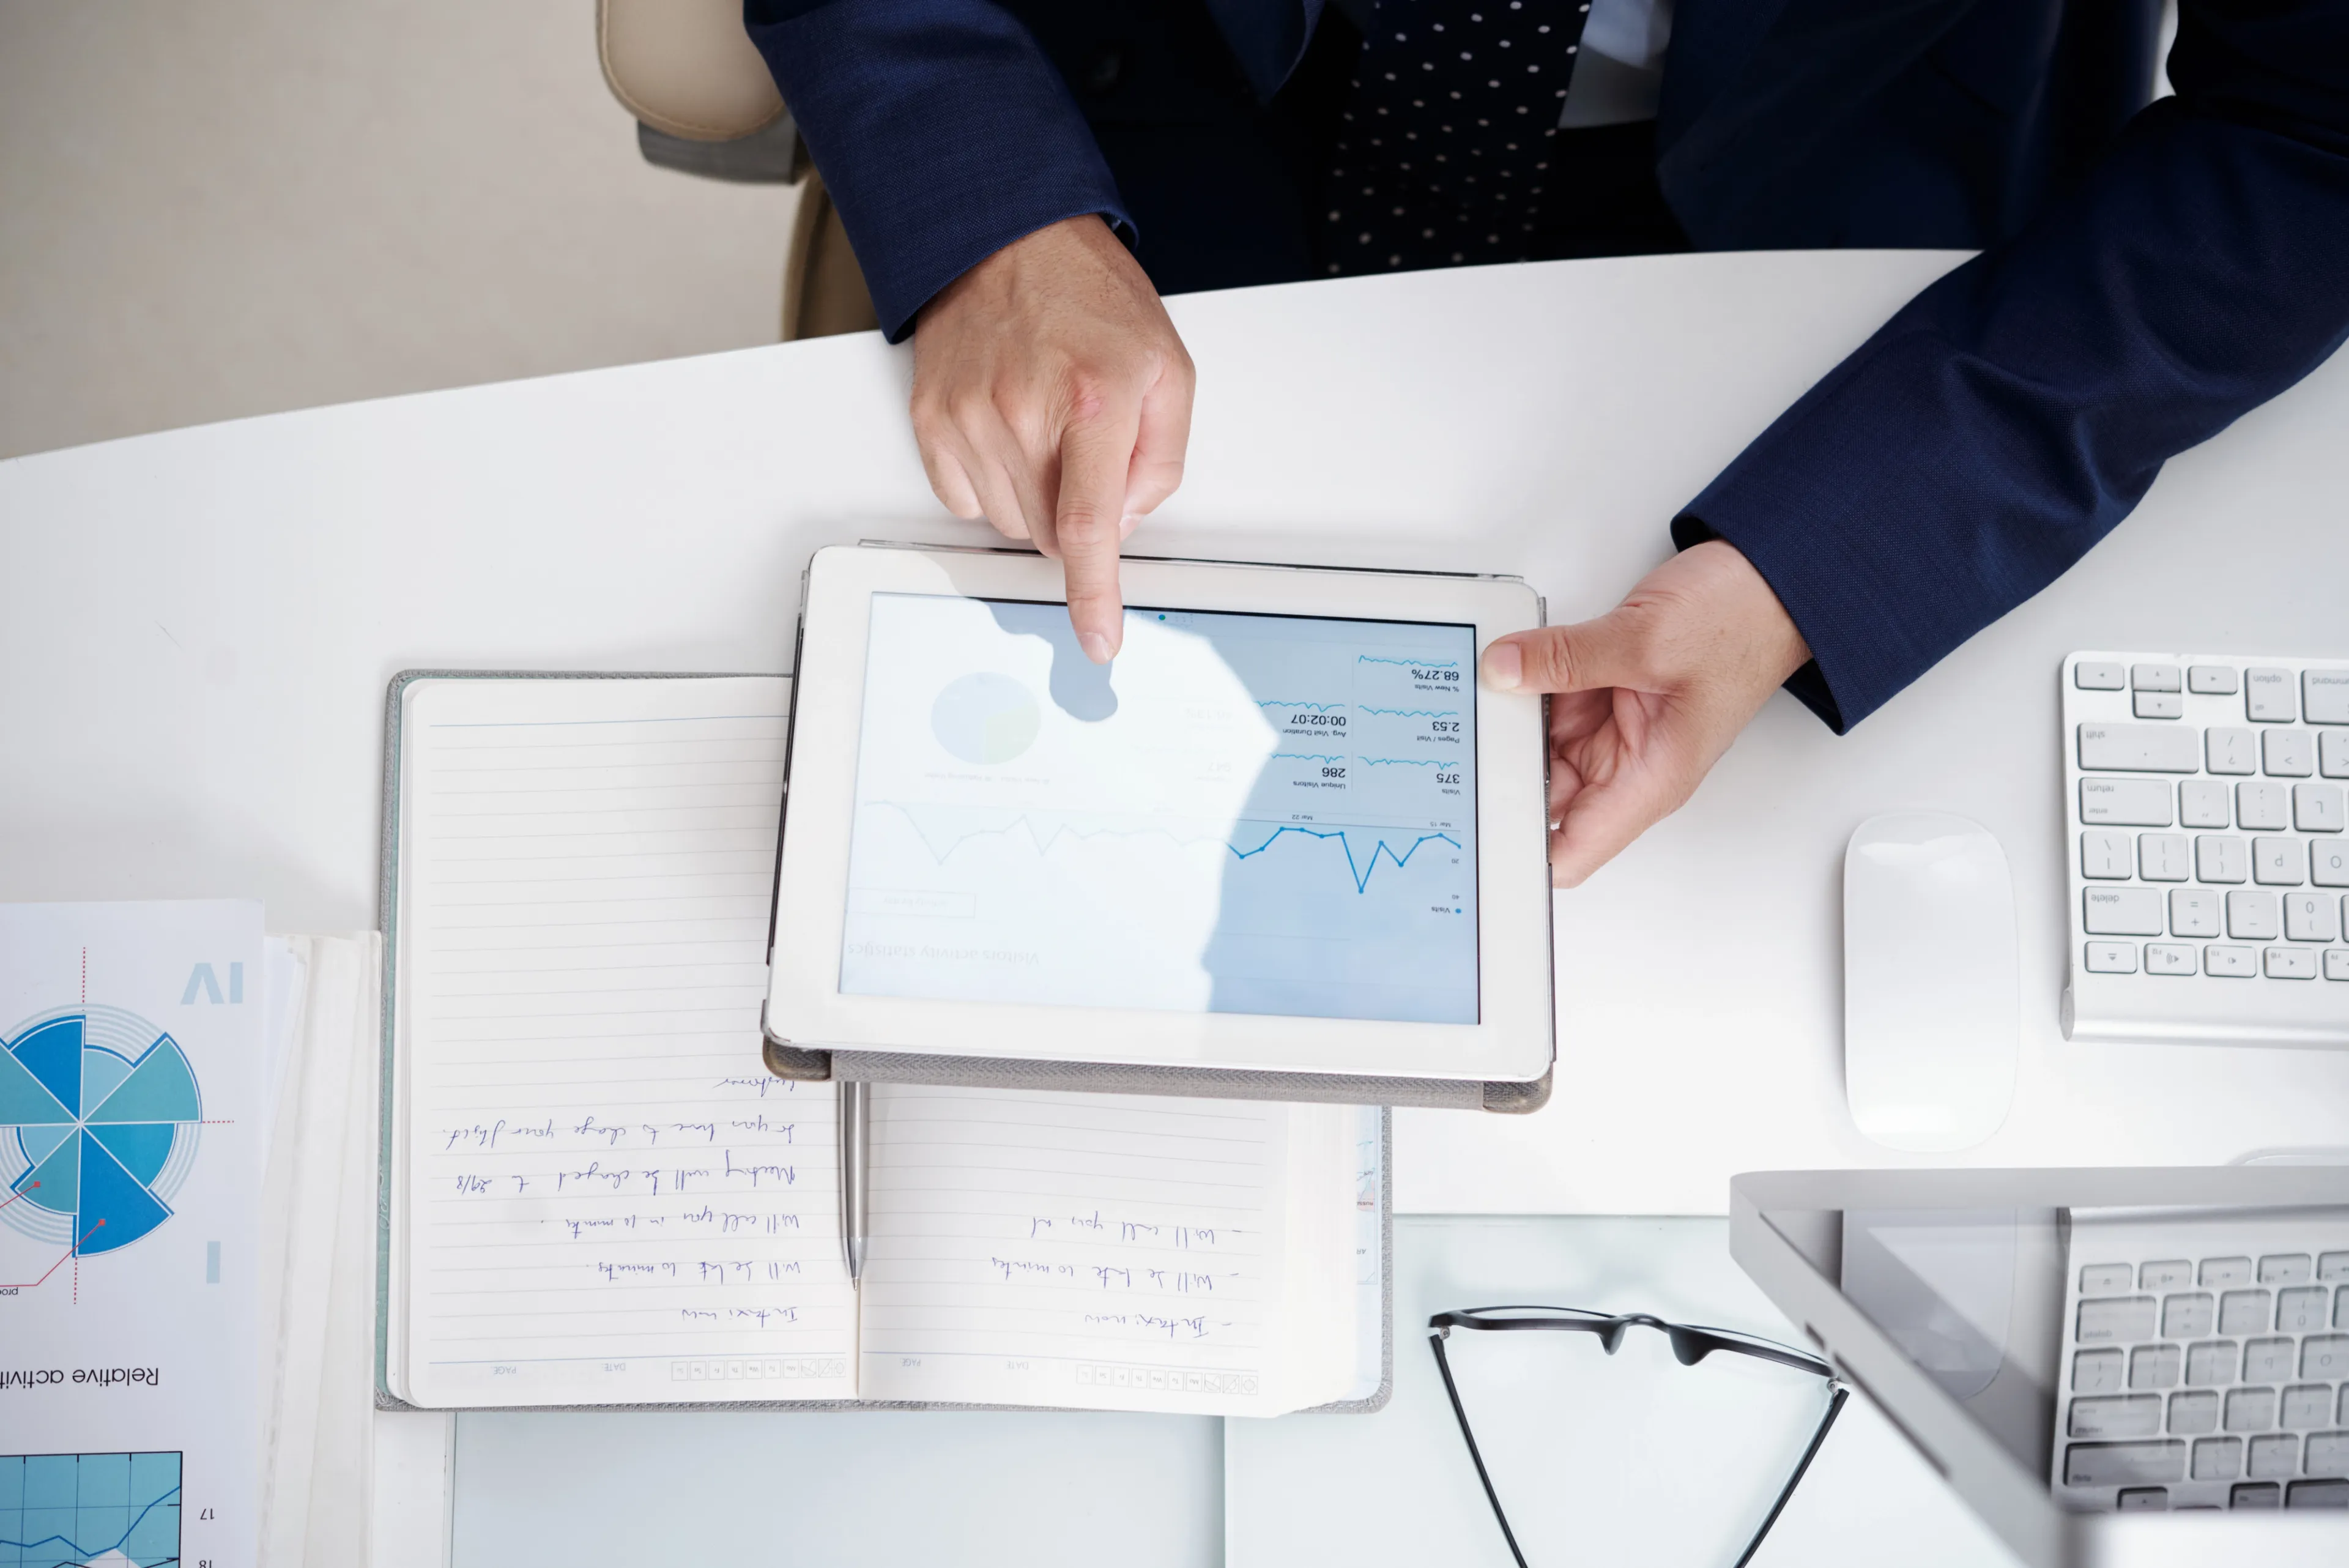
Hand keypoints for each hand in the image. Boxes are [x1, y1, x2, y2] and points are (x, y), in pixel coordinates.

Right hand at [910, 215, 1195, 663]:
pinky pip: (962, 499)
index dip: (1094, 595)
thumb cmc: (1089, 298)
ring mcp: (968, 416)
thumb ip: (1162, 459)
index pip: (1087, 527)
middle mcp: (1022, 412)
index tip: (1099, 639)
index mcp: (1093, 401)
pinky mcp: (931, 418)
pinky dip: (991, 483)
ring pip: (1006, 522)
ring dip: (1033, 498)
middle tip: (1085, 453)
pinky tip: (1007, 433)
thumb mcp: (1167, 369)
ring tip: (1045, 428)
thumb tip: (1126, 524)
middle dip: (1075, 516)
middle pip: (1047, 534)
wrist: (1005, 235)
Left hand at [1479, 540, 1811, 887]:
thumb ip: (1565, 657)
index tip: (1475, 838)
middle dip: (1499, 779)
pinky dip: (1524, 692)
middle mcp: (1630, 766)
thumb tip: (1503, 669)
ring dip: (1509, 729)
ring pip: (1538, 749)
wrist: (1770, 580)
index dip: (1521, 856)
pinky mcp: (1605, 696)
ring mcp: (1616, 732)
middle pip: (1542, 798)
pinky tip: (1500, 674)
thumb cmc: (1742, 623)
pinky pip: (1549, 706)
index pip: (1572, 852)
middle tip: (1455, 752)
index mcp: (1650, 781)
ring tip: (1472, 704)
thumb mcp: (1644, 638)